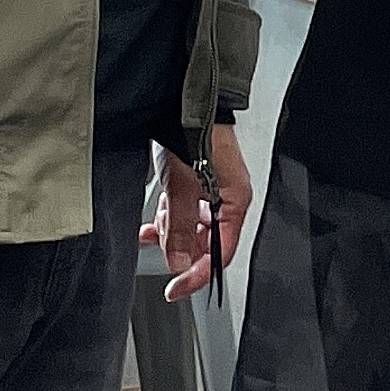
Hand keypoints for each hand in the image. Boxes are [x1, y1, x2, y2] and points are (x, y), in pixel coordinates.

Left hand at [145, 124, 249, 302]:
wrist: (185, 102)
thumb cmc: (195, 133)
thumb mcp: (183, 184)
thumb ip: (181, 226)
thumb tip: (180, 262)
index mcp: (235, 201)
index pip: (220, 253)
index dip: (197, 274)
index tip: (175, 288)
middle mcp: (227, 199)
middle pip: (205, 242)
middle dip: (179, 244)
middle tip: (160, 237)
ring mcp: (212, 191)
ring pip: (191, 228)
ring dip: (171, 228)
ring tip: (158, 217)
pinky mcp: (198, 183)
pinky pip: (185, 212)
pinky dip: (169, 217)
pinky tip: (155, 219)